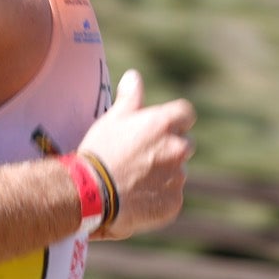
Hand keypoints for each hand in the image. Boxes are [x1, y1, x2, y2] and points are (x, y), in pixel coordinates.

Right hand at [75, 69, 194, 240]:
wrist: (92, 194)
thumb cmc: (101, 152)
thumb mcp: (112, 119)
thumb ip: (130, 97)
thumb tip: (134, 76)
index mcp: (164, 124)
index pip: (186, 113)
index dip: (175, 120)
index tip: (160, 127)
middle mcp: (177, 149)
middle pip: (185, 143)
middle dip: (169, 147)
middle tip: (142, 156)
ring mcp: (178, 177)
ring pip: (178, 171)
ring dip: (164, 173)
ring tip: (135, 179)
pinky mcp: (174, 202)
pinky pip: (172, 196)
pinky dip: (159, 196)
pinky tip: (138, 196)